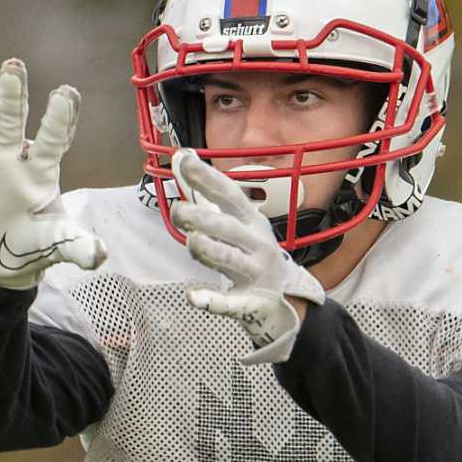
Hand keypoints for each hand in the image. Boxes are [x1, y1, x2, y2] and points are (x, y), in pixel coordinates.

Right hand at [0, 57, 106, 289]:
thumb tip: (100, 257)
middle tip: (12, 66)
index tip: (65, 93)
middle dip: (12, 96)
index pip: (52, 141)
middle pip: (12, 122)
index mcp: (41, 171)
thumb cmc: (32, 246)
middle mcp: (11, 159)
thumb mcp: (55, 245)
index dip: (58, 120)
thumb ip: (74, 244)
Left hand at [169, 149, 327, 363]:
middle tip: (179, 210)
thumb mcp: (235, 222)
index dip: (208, 178)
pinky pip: (229, 303)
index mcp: (252, 221)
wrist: (282, 300)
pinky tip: (192, 297)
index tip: (184, 161)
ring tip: (192, 241)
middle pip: (229, 228)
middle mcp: (257, 244)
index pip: (229, 194)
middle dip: (204, 218)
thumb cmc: (251, 254)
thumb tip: (182, 157)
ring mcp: (255, 274)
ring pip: (230, 260)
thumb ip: (205, 192)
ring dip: (210, 250)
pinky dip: (211, 301)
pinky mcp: (249, 304)